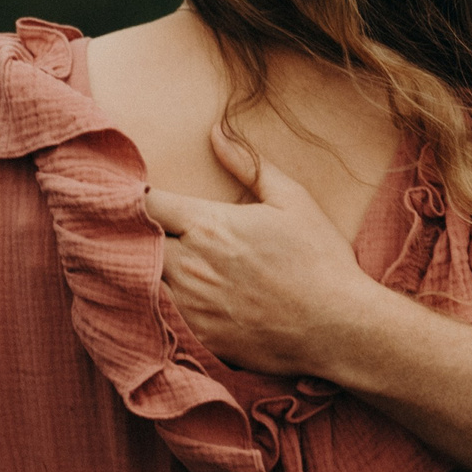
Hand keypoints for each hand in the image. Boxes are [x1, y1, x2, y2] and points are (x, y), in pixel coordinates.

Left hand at [145, 131, 387, 377]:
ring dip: (141, 271)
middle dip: (132, 234)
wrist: (340, 327)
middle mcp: (191, 266)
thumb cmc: (320, 259)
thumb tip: (217, 132)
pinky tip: (171, 301)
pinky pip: (159, 319)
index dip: (134, 196)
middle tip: (139, 230)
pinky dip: (157, 307)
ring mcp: (190, 307)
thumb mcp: (292, 200)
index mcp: (209, 226)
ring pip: (140, 283)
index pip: (144, 202)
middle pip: (131, 244)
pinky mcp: (197, 339)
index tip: (138, 196)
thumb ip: (249, 164)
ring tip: (148, 265)